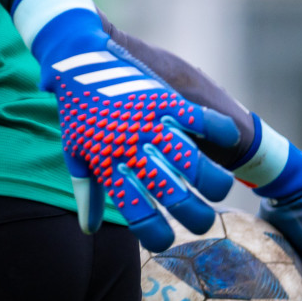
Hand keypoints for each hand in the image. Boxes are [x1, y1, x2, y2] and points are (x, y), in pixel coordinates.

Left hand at [16, 0, 239, 251]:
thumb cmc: (77, 111)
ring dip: (215, 183)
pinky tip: (226, 142)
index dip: (157, 236)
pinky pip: (203, 122)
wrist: (77, 59)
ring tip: (218, 189)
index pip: (138, 214)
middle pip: (176, 197)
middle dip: (197, 219)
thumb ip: (88, 192)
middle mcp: (132, 150)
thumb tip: (90, 229)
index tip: (166, 240)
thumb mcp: (75, 152)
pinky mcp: (166, 99)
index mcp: (108, 166)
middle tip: (204, 222)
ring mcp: (151, 124)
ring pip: (197, 166)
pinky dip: (220, 133)